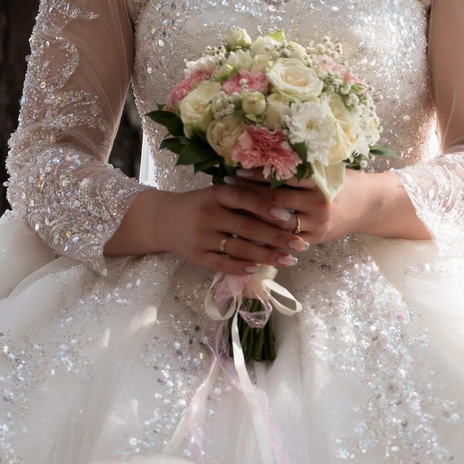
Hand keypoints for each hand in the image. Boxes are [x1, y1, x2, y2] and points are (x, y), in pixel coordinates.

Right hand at [107, 183, 309, 277]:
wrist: (163, 219)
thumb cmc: (201, 204)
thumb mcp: (218, 194)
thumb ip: (244, 198)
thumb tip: (283, 211)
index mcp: (215, 194)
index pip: (244, 199)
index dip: (267, 208)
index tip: (288, 217)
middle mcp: (208, 214)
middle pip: (247, 228)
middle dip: (277, 238)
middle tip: (300, 245)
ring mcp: (201, 237)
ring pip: (239, 249)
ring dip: (267, 256)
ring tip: (288, 260)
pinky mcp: (196, 256)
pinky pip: (222, 264)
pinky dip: (241, 267)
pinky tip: (258, 269)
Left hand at [218, 171, 427, 247]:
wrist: (371, 206)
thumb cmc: (346, 181)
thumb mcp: (328, 169)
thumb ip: (303, 166)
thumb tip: (269, 153)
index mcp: (321, 184)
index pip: (283, 178)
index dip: (258, 174)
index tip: (238, 168)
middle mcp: (319, 206)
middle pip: (276, 201)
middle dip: (249, 193)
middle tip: (228, 184)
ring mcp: (317, 225)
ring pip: (278, 222)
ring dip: (253, 213)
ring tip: (233, 204)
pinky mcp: (316, 239)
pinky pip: (286, 237)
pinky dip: (267, 231)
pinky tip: (249, 225)